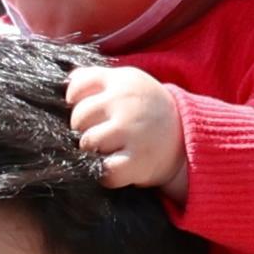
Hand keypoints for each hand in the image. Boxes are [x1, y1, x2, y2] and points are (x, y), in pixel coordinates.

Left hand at [68, 62, 191, 197]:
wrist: (187, 137)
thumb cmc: (147, 110)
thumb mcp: (128, 83)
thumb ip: (97, 79)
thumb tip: (66, 81)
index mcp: (122, 81)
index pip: (77, 87)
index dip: (75, 103)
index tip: (88, 113)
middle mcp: (126, 103)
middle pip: (78, 118)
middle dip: (84, 129)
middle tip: (102, 135)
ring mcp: (132, 131)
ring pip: (88, 143)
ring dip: (94, 152)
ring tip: (111, 150)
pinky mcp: (138, 160)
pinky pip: (104, 171)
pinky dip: (106, 174)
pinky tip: (117, 166)